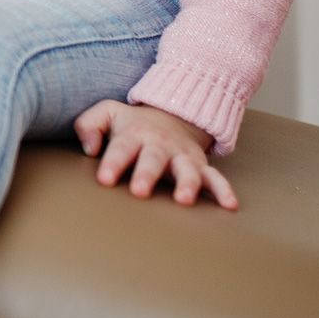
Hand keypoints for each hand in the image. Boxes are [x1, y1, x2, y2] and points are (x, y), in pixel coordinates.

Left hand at [73, 99, 236, 209]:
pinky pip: (215, 178)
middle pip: (153, 159)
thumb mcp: (106, 113)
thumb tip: (89, 149)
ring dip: (187, 183)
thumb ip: (89, 125)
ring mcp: (182, 156)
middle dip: (147, 174)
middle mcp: (160, 145)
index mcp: (134, 133)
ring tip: (184, 199)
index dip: (113, 163)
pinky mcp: (200, 165)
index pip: (121, 148)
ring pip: (187, 169)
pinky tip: (230, 205)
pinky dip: (223, 190)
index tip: (105, 180)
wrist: (171, 112)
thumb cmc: (131, 122)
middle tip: (139, 191)